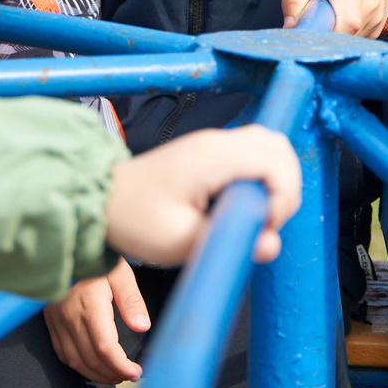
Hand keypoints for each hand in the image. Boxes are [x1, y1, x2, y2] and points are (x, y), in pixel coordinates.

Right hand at [44, 259, 149, 384]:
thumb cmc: (98, 258)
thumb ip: (131, 300)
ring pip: (75, 360)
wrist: (67, 247)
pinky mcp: (51, 322)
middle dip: (112, 373)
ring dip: (96, 374)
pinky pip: (63, 353)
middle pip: (91, 358)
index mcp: (90, 305)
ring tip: (115, 376)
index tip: (136, 372)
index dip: (121, 366)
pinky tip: (93, 366)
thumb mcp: (120, 273)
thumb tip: (143, 327)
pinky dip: (79, 366)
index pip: (105, 347)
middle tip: (129, 376)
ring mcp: (57, 321)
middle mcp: (70, 316)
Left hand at [104, 125, 301, 266]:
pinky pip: (253, 153)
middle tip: (264, 222)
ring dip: (276, 181)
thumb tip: (271, 245)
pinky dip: (262, 176)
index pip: (276, 163)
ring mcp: (214, 143)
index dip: (282, 199)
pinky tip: (242, 204)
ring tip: (256, 215)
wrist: (102, 201)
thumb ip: (229, 242)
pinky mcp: (211, 151)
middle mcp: (216, 142)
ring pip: (270, 147)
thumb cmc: (134, 219)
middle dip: (285, 189)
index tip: (263, 227)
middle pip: (279, 148)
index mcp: (211, 158)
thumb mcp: (179, 242)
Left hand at [281, 0, 387, 36]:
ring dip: (334, 34)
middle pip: (342, 38)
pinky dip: (345, 34)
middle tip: (316, 18)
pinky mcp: (378, 28)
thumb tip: (289, 29)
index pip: (341, 27)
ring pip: (348, 42)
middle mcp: (369, 6)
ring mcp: (376, 19)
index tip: (306, 31)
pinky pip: (356, 40)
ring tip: (332, 13)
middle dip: (324, 34)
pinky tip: (342, 17)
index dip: (320, 34)